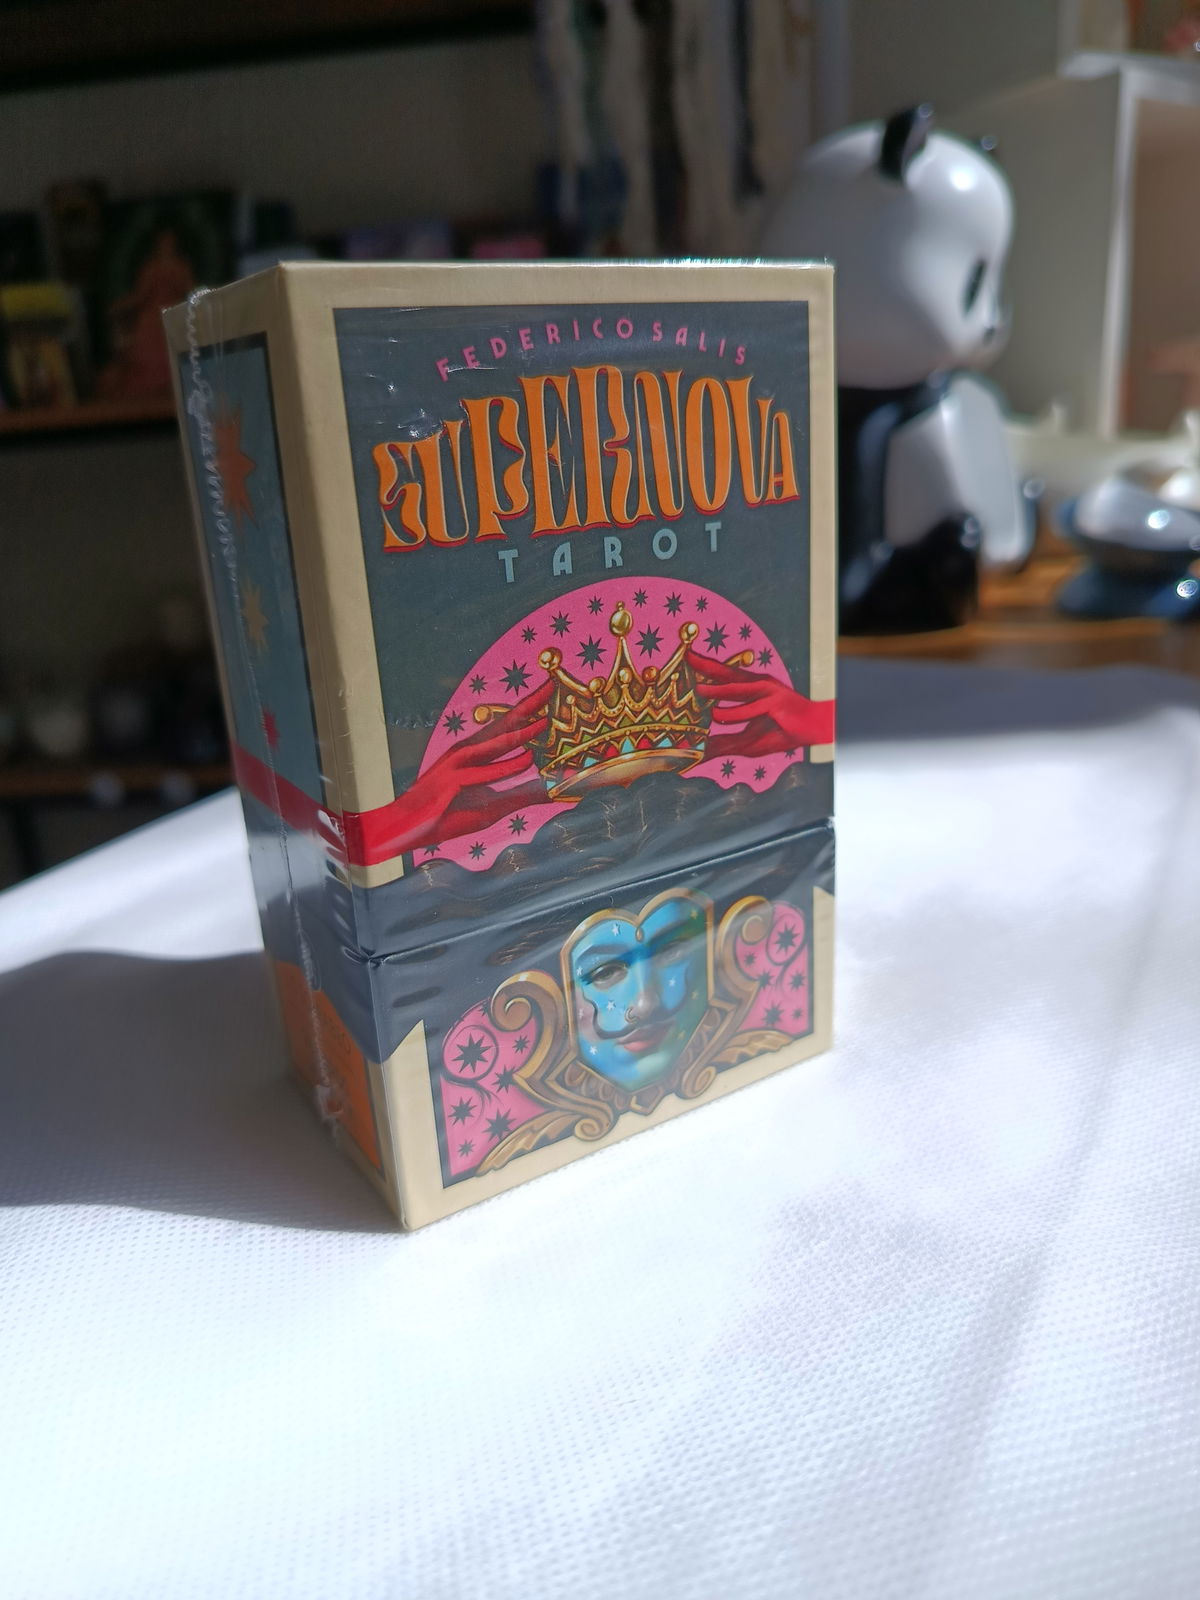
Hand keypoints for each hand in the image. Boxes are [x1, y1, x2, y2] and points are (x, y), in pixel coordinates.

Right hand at [336, 680, 552, 863]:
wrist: (406, 826)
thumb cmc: (449, 813)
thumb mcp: (495, 806)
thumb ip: (525, 795)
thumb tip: (555, 791)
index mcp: (477, 753)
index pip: (508, 726)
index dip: (529, 708)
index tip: (550, 689)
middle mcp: (469, 751)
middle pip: (503, 724)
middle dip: (528, 705)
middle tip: (551, 686)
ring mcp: (459, 764)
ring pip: (495, 744)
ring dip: (520, 733)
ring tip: (544, 722)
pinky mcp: (453, 781)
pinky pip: (485, 773)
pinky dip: (506, 767)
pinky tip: (527, 760)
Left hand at [691, 653, 834, 760]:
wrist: (814, 730)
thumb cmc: (781, 732)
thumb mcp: (747, 742)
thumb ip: (724, 744)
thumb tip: (700, 752)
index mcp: (750, 689)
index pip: (725, 675)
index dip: (706, 667)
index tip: (688, 657)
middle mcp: (757, 685)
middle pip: (728, 673)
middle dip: (707, 665)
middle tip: (687, 657)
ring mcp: (767, 692)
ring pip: (737, 688)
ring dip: (717, 689)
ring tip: (698, 690)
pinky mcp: (775, 703)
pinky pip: (751, 709)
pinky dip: (734, 713)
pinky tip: (718, 715)